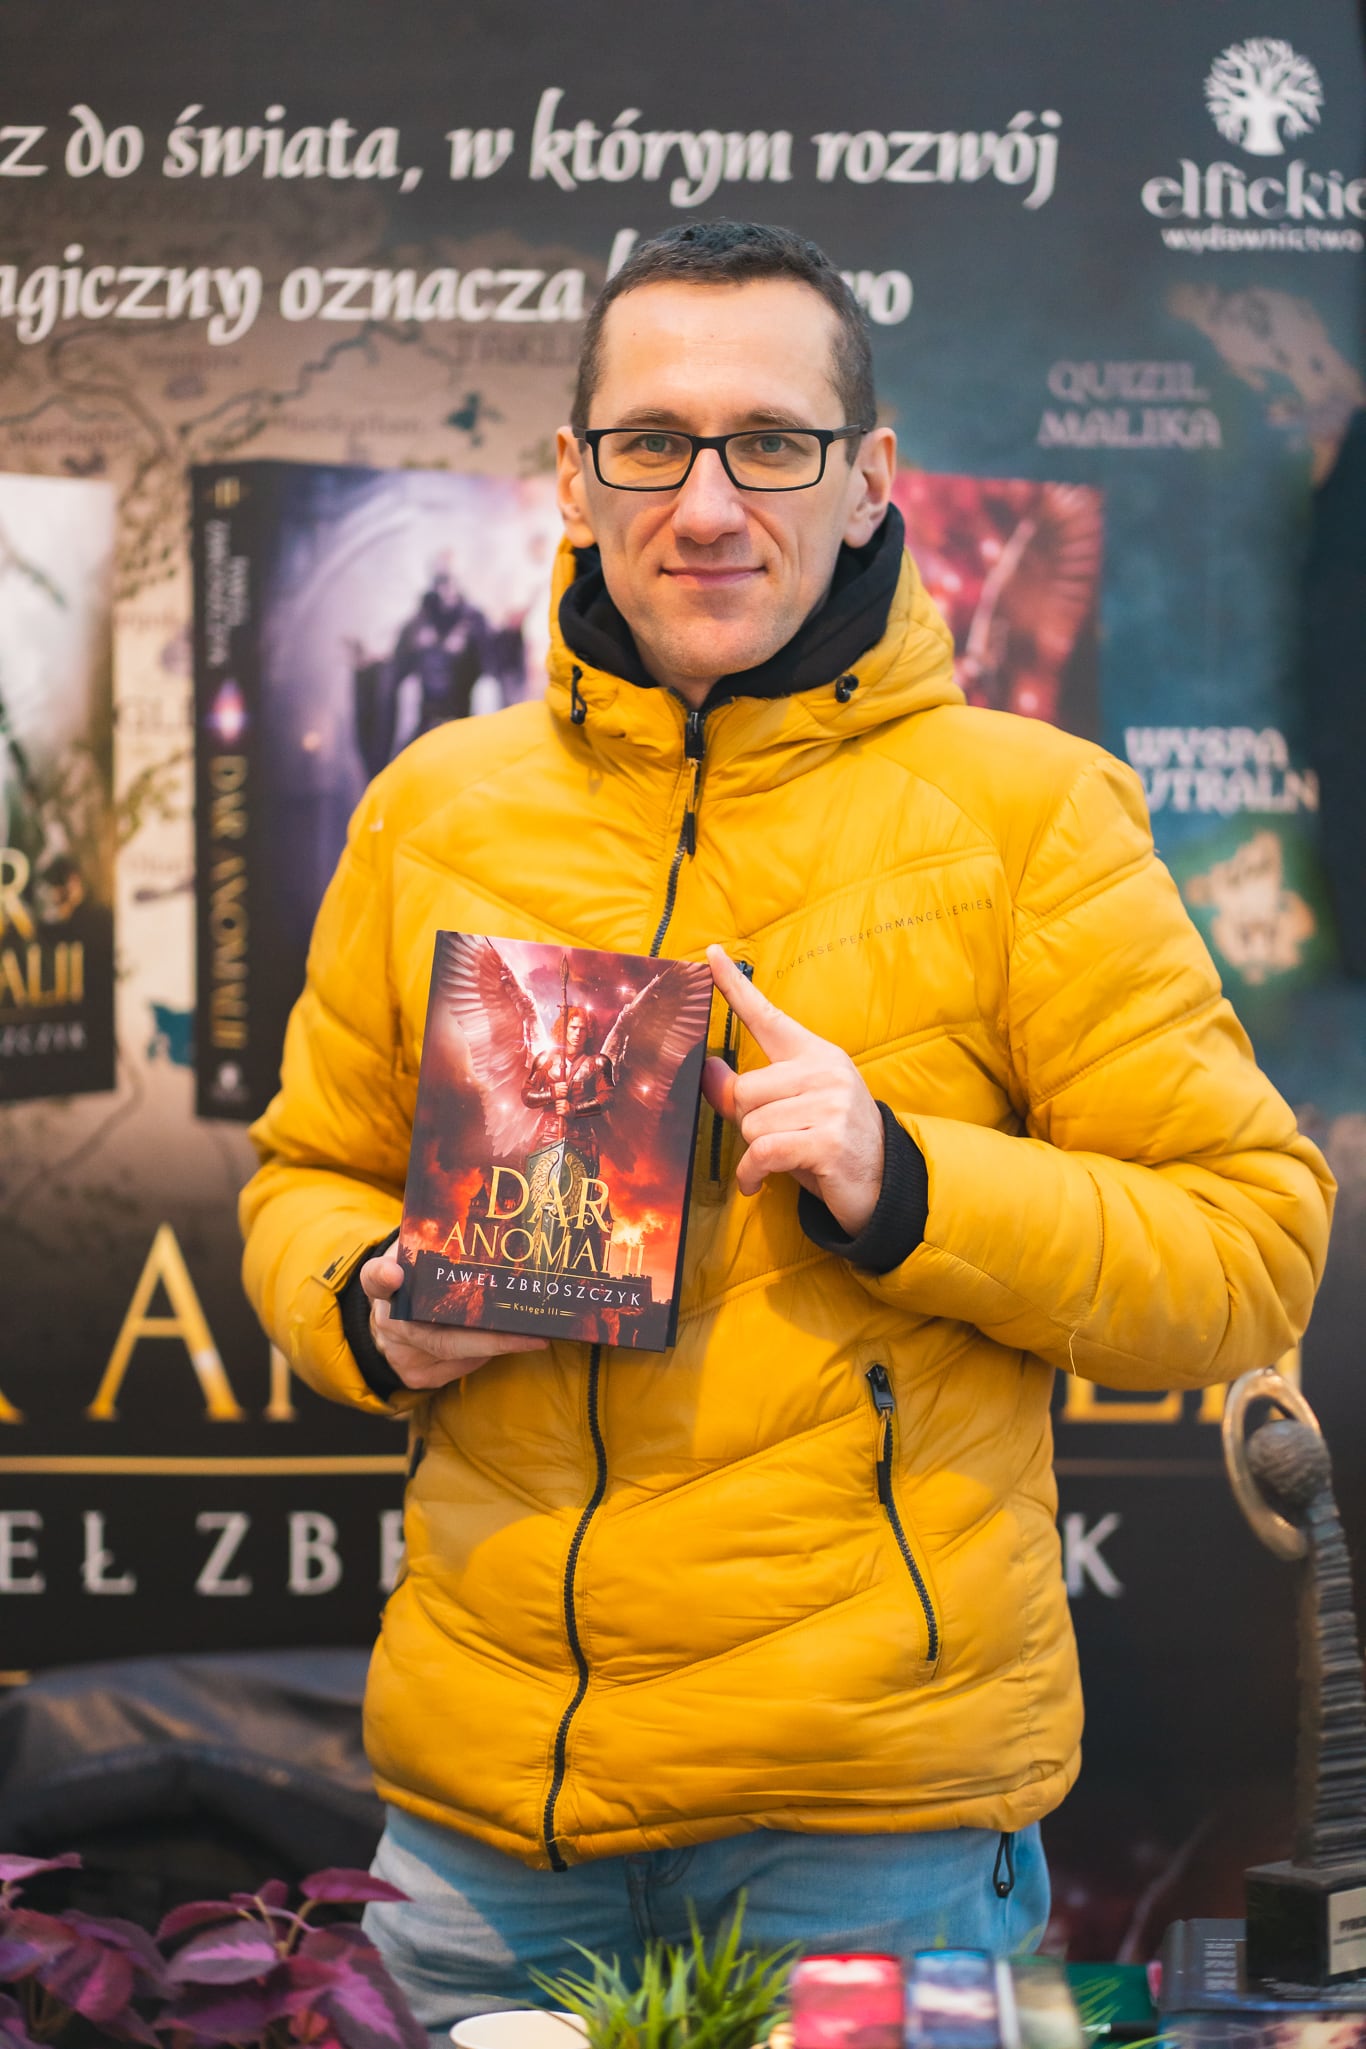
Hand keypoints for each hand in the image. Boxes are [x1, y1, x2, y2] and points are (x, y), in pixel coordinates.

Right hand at [360, 1240, 544, 1390]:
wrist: (394, 1316)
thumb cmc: (416, 1277)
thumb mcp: (416, 1253)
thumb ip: (435, 1245)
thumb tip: (485, 1233)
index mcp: (383, 1281)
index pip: (375, 1277)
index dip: (384, 1276)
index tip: (394, 1273)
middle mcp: (388, 1322)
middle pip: (439, 1336)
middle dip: (492, 1338)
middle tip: (532, 1333)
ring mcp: (400, 1354)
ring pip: (457, 1354)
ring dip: (497, 1344)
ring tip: (530, 1333)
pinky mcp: (416, 1376)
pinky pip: (460, 1367)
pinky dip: (484, 1353)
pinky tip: (502, 1341)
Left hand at [702, 946, 884, 1235]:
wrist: (881, 1182)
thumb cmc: (828, 1143)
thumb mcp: (790, 1110)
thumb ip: (752, 1090)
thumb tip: (709, 1071)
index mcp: (815, 1055)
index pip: (767, 1017)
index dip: (735, 988)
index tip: (711, 956)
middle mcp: (825, 1071)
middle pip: (744, 1089)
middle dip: (745, 1123)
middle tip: (771, 1141)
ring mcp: (831, 1103)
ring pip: (751, 1124)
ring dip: (754, 1152)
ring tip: (779, 1160)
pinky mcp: (828, 1140)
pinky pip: (763, 1151)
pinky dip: (752, 1173)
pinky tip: (757, 1182)